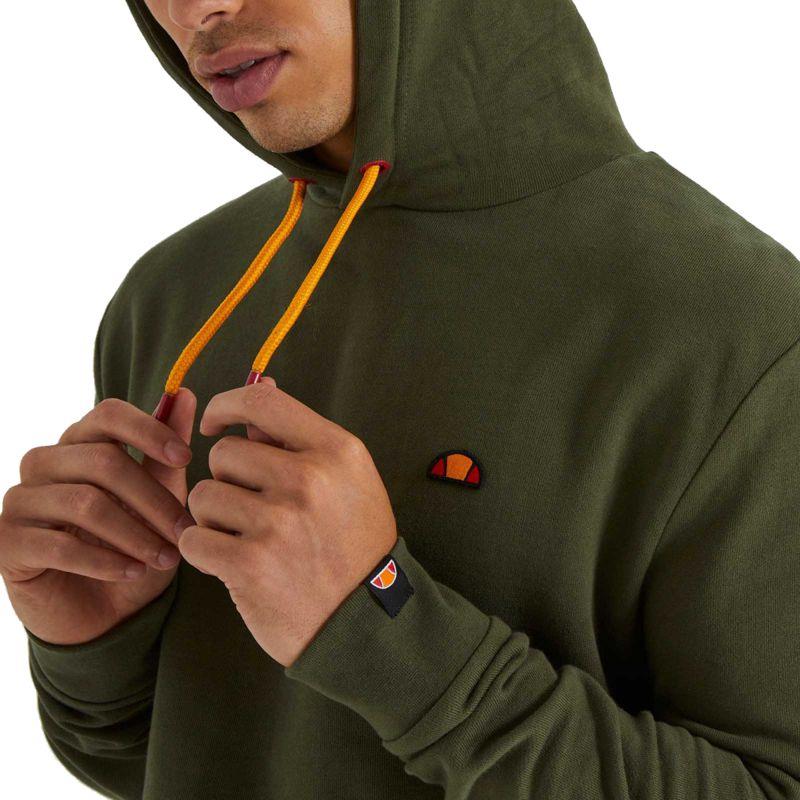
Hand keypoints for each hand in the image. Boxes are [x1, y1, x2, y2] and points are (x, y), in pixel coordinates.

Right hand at [0, 389, 196, 644]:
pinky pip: (60, 546)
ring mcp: (21, 501)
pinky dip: (106, 561)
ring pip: (85, 504)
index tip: (186, 457)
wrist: (101, 612)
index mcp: (80, 443)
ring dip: (135, 535)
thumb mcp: (158, 499)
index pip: (109, 414)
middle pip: (103, 461)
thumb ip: (165, 451)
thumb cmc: (132, 546)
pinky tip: (134, 572)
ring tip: (167, 558)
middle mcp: (44, 464)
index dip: (149, 430)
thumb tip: (184, 394)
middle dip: (153, 499)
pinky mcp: (7, 542)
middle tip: (186, 530)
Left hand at [177, 376, 397, 667]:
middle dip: (229, 480)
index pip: (262, 401)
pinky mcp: (250, 564)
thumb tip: (259, 384)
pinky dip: (203, 551)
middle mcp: (309, 479)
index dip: (226, 405)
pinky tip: (231, 563)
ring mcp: (279, 522)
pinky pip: (192, 538)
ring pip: (204, 495)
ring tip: (246, 538)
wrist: (367, 621)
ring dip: (214, 518)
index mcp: (337, 451)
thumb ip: (300, 437)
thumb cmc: (355, 546)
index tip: (214, 422)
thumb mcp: (348, 481)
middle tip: (254, 510)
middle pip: (224, 453)